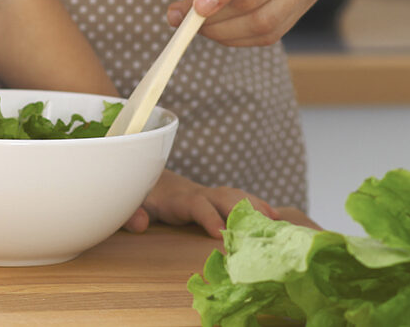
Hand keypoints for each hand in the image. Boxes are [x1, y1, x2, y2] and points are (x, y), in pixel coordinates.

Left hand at [123, 169, 280, 238]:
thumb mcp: (132, 204)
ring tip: (277, 224)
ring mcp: (210, 195)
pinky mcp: (218, 200)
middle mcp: (199, 193)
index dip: (209, 217)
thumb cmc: (142, 195)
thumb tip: (140, 224)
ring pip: (236, 196)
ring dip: (256, 207)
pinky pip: (241, 200)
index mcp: (178, 198)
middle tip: (261, 229)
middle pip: (225, 197)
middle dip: (243, 210)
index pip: (197, 205)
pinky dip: (259, 207)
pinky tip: (277, 219)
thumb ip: (132, 213)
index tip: (221, 233)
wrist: (149, 177)